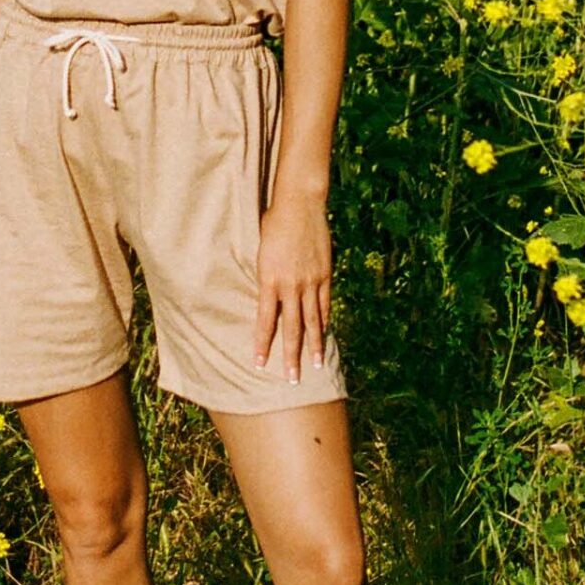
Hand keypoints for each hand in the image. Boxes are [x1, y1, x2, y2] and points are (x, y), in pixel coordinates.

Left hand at [252, 185, 332, 383]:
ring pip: (313, 320)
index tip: (259, 364)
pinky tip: (325, 333)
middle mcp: (291, 285)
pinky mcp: (325, 274)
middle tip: (293, 380)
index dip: (263, 344)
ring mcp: (311, 281)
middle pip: (292, 328)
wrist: (299, 204)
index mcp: (269, 280)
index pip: (265, 321)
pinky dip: (325, 320)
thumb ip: (266, 279)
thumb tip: (266, 299)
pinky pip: (325, 303)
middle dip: (291, 356)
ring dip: (314, 345)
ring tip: (316, 366)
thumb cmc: (273, 225)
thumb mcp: (261, 254)